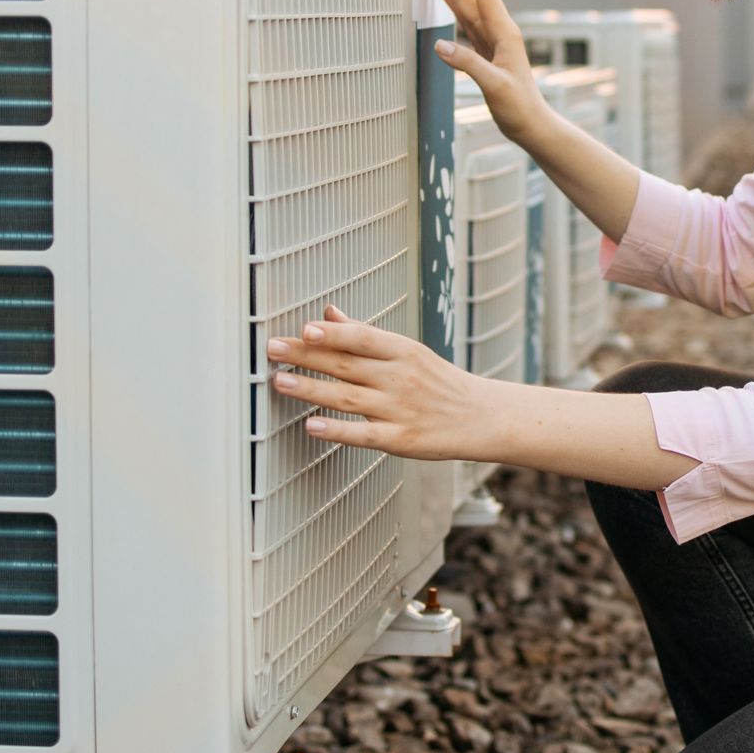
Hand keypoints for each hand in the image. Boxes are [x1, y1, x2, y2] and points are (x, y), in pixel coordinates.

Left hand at [268, 306, 498, 460]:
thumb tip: (327, 312)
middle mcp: (399, 377)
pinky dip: (337, 430)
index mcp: (402, 351)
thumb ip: (364, 334)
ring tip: (279, 382)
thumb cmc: (438, 381)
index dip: (332, 333)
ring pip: (348, 397)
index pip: (361, 337)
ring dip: (311, 389)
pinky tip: (311, 426)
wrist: (482, 417)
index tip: (303, 328)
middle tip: (272, 348)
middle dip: (306, 356)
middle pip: (346, 364)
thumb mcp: (408, 351)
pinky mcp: (400, 439)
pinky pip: (363, 435)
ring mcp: (399, 409)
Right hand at [423, 0, 545, 145]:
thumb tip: (439, 44)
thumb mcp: (494, 85)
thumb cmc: (519, 107)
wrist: (531, 124)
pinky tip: (447, 1)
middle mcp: (499, 32)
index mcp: (504, 33)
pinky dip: (454, 9)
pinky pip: (466, 24)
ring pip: (466, 8)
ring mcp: (492, 41)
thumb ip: (467, 63)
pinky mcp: (487, 52)